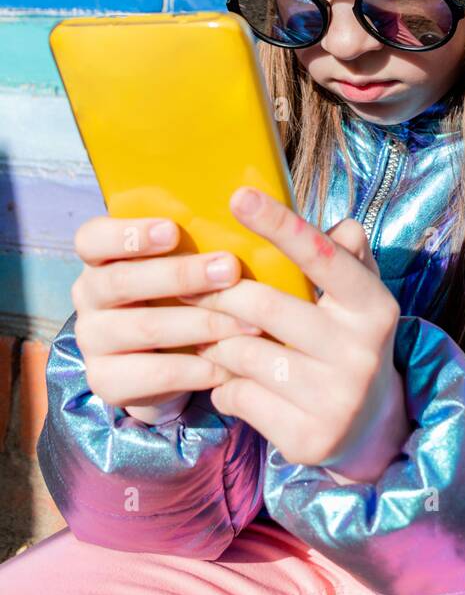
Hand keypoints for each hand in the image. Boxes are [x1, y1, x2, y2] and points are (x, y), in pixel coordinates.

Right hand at [71, 215, 261, 425]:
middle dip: (181, 275)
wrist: (165, 361)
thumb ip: (195, 244)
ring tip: (245, 321)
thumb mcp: (180, 265)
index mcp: (99, 258)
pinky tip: (227, 364)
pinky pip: (153, 374)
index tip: (173, 229)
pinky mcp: (107, 381)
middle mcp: (88, 296)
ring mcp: (92, 340)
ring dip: (201, 323)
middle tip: (230, 269)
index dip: (129, 233)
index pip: (93, 238)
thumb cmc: (179, 294)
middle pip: (121, 281)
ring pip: (144, 328)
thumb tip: (245, 214)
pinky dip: (195, 369)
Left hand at [179, 186, 411, 482]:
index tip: (238, 197)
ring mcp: (336, 400)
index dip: (280, 225)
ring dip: (212, 343)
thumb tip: (341, 226)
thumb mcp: (357, 297)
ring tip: (205, 337)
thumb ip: (347, 256)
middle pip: (263, 306)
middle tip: (183, 286)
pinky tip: (229, 382)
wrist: (371, 429)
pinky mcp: (308, 438)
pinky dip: (223, 386)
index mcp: (374, 307)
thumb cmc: (347, 341)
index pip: (322, 257)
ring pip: (241, 354)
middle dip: (216, 295)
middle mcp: (361, 352)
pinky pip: (237, 397)